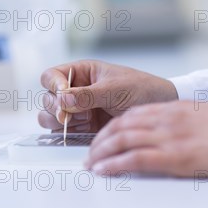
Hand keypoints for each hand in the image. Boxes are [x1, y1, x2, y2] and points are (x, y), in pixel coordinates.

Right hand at [38, 60, 177, 132]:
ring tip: (71, 124)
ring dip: (55, 122)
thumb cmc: (142, 90)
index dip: (53, 85)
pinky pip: (63, 133)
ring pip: (50, 117)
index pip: (52, 76)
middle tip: (66, 116)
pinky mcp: (83, 129)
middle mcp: (76, 91)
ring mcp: (78, 111)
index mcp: (82, 73)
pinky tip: (75, 134)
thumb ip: (88, 94)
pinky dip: (64, 135)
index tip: (63, 95)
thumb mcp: (115, 89)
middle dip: (54, 107)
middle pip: (47, 98)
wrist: (161, 109)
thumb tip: (63, 97)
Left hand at [85, 101, 207, 177]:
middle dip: (101, 141)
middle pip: (121, 126)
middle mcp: (168, 119)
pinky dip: (115, 165)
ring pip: (123, 141)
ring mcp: (170, 137)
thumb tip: (178, 132)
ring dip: (102, 153)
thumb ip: (187, 122)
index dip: (113, 127)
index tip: (104, 137)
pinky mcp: (176, 157)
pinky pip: (135, 160)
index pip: (133, 115)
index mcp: (176, 108)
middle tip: (91, 154)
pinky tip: (104, 171)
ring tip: (91, 164)